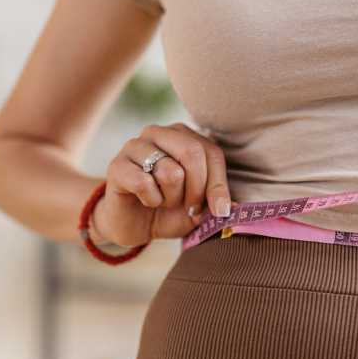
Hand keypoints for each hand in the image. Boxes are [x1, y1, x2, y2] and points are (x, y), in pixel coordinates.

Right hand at [90, 123, 231, 246]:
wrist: (132, 225)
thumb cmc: (168, 210)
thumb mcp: (200, 209)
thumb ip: (217, 203)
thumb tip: (240, 207)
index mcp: (183, 136)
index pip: (212, 153)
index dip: (218, 185)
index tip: (219, 210)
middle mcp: (159, 133)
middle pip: (193, 153)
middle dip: (197, 190)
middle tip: (189, 207)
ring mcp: (135, 146)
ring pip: (170, 172)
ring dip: (171, 198)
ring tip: (163, 201)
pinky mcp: (116, 165)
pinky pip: (144, 183)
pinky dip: (150, 200)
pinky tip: (145, 200)